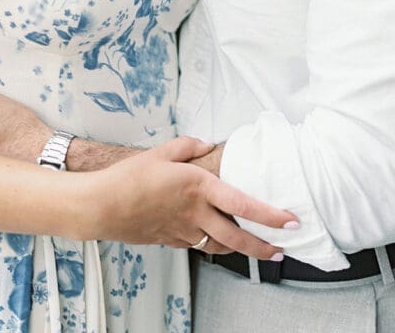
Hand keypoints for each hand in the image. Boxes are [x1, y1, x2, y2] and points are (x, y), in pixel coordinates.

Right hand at [92, 137, 296, 258]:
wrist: (103, 205)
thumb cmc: (130, 177)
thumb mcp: (160, 152)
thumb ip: (187, 145)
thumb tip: (206, 142)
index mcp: (198, 187)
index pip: (243, 205)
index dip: (270, 215)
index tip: (290, 221)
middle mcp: (196, 213)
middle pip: (238, 238)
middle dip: (263, 247)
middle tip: (281, 251)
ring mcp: (184, 231)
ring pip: (220, 246)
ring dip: (238, 249)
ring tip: (253, 248)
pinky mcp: (172, 241)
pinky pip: (198, 245)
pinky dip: (209, 243)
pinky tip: (211, 238)